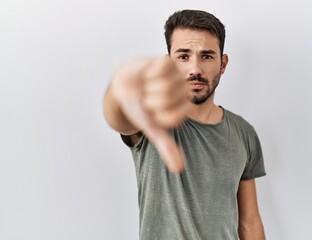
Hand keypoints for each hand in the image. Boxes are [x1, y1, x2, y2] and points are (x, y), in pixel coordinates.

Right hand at [111, 57, 188, 172]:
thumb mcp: (151, 127)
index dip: (155, 115)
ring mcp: (178, 77)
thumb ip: (166, 146)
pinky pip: (161, 68)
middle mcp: (183, 95)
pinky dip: (149, 72)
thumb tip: (179, 170)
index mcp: (181, 111)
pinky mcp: (170, 62)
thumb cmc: (138, 107)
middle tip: (148, 97)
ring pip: (164, 85)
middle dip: (149, 100)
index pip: (172, 118)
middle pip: (166, 100)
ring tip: (147, 85)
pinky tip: (149, 74)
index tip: (152, 112)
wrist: (125, 84)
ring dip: (148, 86)